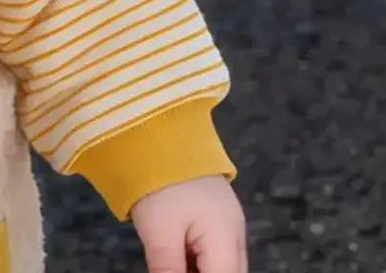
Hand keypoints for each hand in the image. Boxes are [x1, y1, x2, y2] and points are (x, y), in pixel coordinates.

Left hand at [131, 175, 246, 272]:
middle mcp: (234, 234)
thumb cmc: (159, 181)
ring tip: (170, 261)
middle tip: (170, 266)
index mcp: (227, 240)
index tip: (175, 272)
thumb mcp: (159, 232)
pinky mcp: (212, 215)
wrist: (155, 131)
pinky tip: (174, 260)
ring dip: (199, 268)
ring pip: (219, 265)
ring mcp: (225, 223)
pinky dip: (196, 261)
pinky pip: (210, 251)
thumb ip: (168, 270)